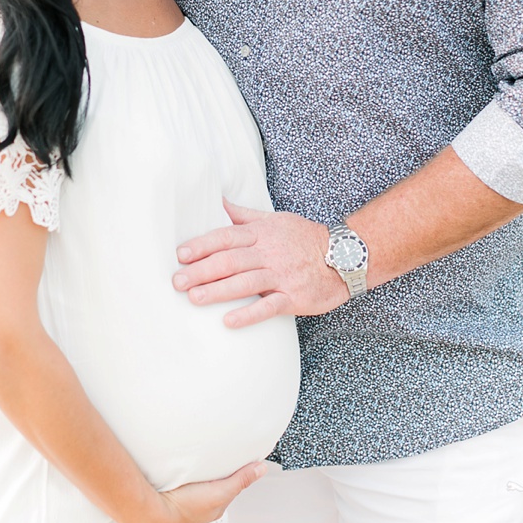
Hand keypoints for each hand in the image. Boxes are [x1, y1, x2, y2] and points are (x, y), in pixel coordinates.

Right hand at [136, 460, 266, 522]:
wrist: (155, 515)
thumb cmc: (186, 508)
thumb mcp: (221, 491)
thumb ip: (241, 479)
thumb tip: (261, 469)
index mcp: (214, 508)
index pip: (228, 490)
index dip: (232, 476)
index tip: (235, 462)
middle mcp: (200, 510)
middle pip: (212, 488)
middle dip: (214, 476)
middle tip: (215, 459)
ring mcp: (184, 504)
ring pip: (196, 487)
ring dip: (197, 477)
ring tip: (196, 463)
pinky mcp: (170, 498)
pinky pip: (180, 486)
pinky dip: (182, 478)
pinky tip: (179, 471)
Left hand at [172, 200, 346, 326]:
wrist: (346, 256)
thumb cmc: (305, 237)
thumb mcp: (275, 220)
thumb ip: (244, 215)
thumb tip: (217, 201)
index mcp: (262, 233)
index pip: (227, 237)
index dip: (203, 245)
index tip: (181, 254)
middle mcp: (269, 252)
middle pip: (230, 260)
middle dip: (202, 270)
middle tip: (177, 281)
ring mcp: (281, 275)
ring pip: (245, 282)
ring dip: (218, 291)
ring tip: (194, 298)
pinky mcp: (294, 296)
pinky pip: (269, 306)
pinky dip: (249, 314)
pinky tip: (229, 321)